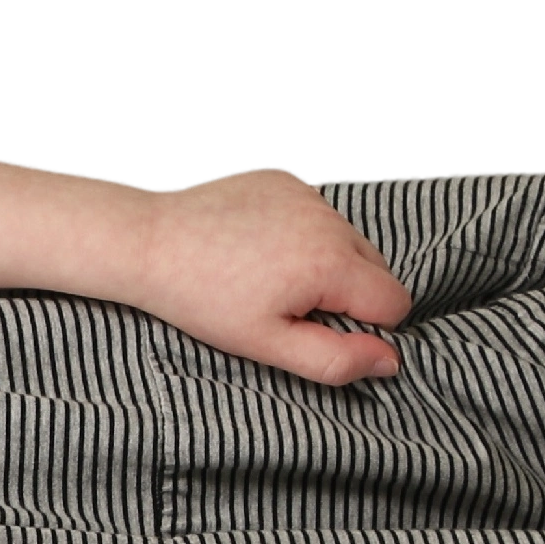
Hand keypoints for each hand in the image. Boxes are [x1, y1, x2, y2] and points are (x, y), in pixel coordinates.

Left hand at [132, 165, 412, 386]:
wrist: (149, 244)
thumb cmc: (202, 299)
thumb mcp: (268, 345)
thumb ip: (335, 359)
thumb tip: (390, 362)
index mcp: (332, 263)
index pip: (395, 302)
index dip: (367, 328)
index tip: (320, 330)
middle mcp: (329, 220)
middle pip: (378, 269)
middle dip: (348, 294)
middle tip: (289, 307)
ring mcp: (308, 195)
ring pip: (349, 241)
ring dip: (328, 263)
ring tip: (270, 277)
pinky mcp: (285, 181)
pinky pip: (318, 215)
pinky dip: (303, 234)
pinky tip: (259, 248)